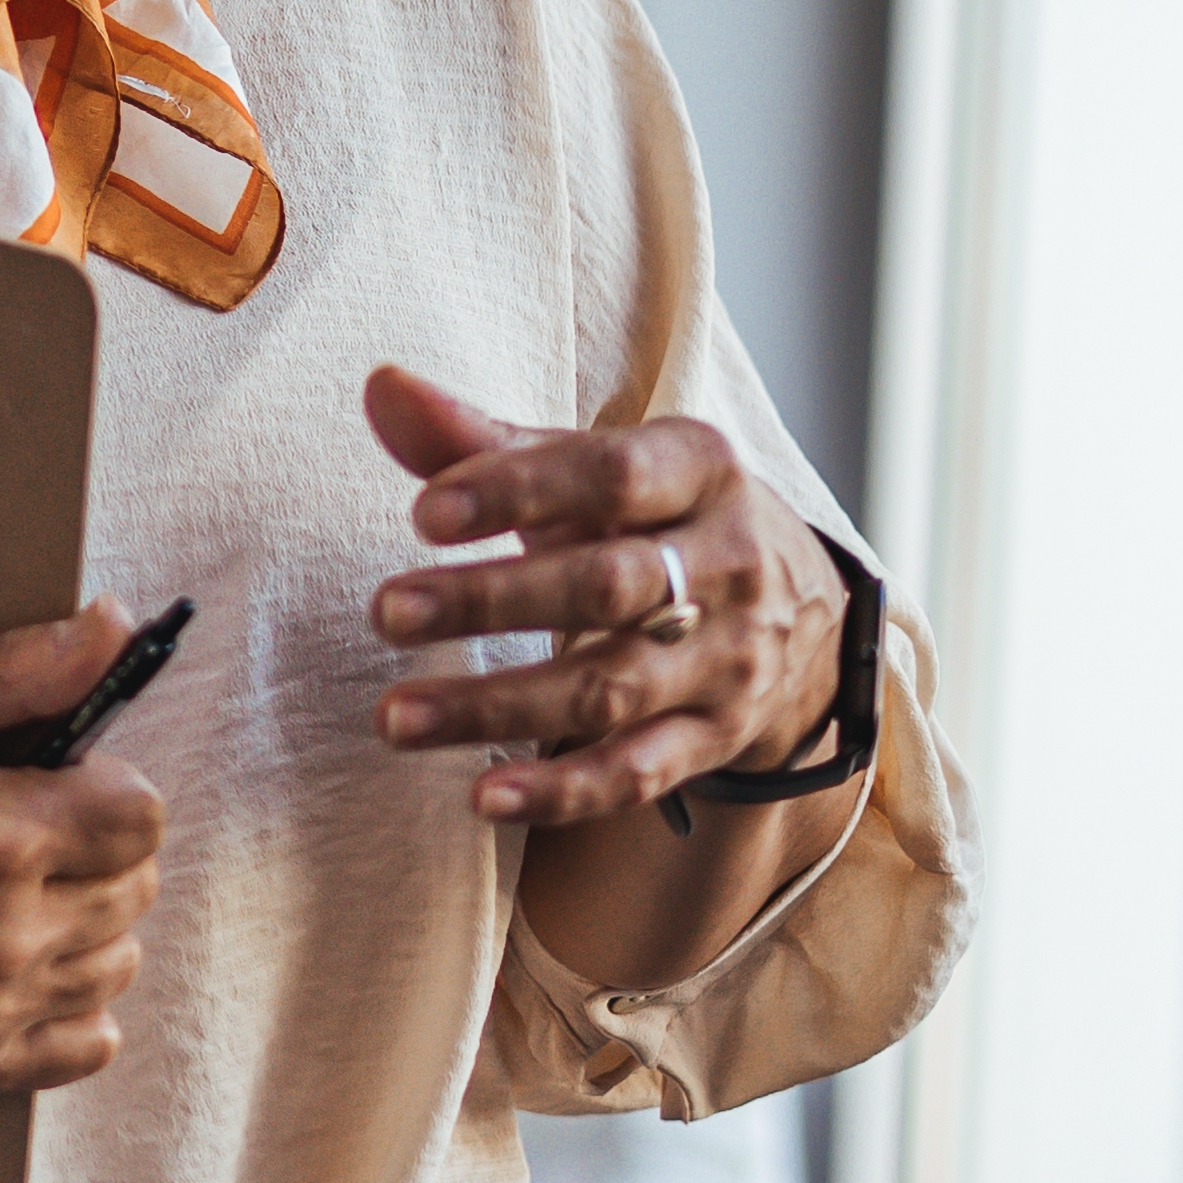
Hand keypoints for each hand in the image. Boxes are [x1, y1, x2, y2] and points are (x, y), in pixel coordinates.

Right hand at [0, 606, 172, 1095]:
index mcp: (0, 835)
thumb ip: (15, 670)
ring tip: (20, 893)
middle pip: (136, 887)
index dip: (108, 785)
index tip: (61, 782)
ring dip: (89, 923)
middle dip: (98, 848)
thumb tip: (114, 629)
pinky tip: (24, 964)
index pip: (143, 815)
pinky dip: (75, 1006)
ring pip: (119, 962)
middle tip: (28, 831)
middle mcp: (6, 931)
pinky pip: (88, 1043)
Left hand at [361, 367, 841, 828]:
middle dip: (492, 601)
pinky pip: (639, 772)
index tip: (424, 513)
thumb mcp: (593, 468)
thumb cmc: (653, 519)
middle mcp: (726, 562)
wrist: (801, 607)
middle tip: (387, 612)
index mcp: (698, 468)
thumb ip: (484, 439)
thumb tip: (381, 387)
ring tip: (395, 717)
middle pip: (605, 585)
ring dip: (497, 706)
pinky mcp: (717, 736)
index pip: (609, 475)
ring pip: (610, 688)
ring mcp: (729, 657)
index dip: (516, 491)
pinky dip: (564, 790)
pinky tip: (483, 795)